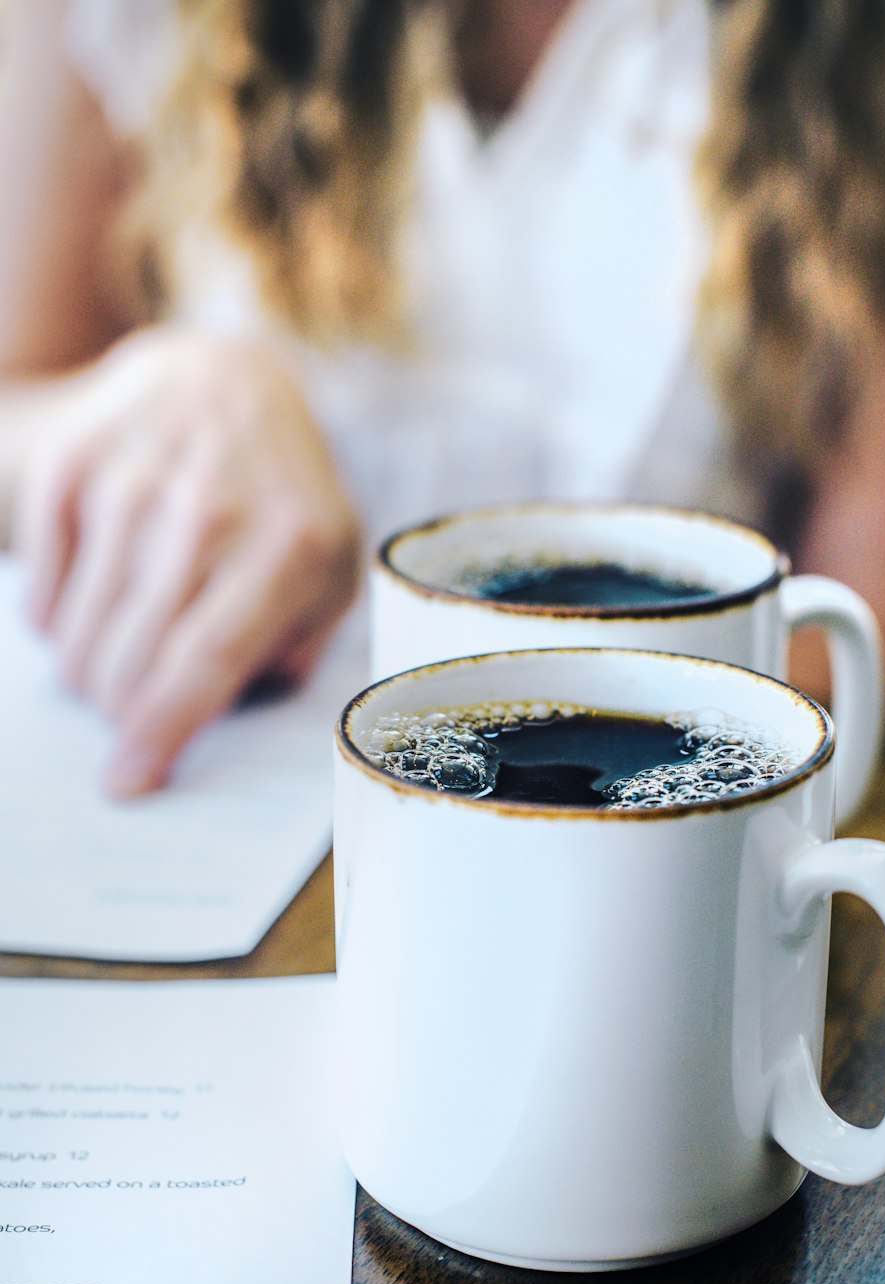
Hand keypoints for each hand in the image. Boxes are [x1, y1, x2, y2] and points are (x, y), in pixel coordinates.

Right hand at [13, 327, 361, 793]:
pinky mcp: (70, 464)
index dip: (160, 731)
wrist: (226, 387)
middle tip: (141, 704)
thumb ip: (300, 649)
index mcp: (288, 545)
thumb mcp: (330, 573)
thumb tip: (229, 713)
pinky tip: (101, 597)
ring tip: (129, 646)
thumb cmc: (284, 506)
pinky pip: (41, 599)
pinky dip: (62, 625)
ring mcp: (132, 480)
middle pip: (131, 662)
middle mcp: (207, 508)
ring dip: (93, 673)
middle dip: (126, 712)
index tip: (126, 782)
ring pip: (78, 639)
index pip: (206, 657)